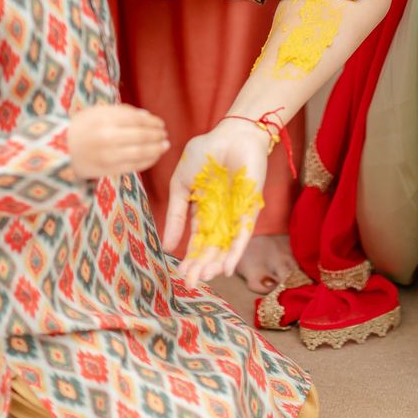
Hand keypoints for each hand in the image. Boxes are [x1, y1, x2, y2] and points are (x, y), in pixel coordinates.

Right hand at [68, 105, 168, 179]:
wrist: (58, 152)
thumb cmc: (81, 128)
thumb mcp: (97, 112)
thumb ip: (122, 112)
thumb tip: (147, 116)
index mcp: (105, 119)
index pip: (137, 119)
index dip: (152, 122)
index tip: (160, 123)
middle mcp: (107, 137)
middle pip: (141, 136)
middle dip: (157, 135)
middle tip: (165, 134)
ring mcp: (108, 156)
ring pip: (140, 153)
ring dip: (156, 149)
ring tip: (164, 145)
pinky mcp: (108, 170)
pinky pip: (133, 167)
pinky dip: (147, 161)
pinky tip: (154, 157)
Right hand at [163, 120, 270, 285]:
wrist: (231, 133)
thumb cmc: (206, 153)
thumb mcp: (181, 184)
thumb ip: (176, 214)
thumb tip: (167, 246)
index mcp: (204, 211)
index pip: (196, 240)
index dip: (189, 257)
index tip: (180, 274)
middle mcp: (221, 216)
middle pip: (211, 247)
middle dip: (201, 266)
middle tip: (190, 283)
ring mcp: (236, 213)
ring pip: (226, 245)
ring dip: (217, 263)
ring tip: (206, 278)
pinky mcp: (250, 207)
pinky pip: (243, 233)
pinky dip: (236, 250)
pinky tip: (228, 267)